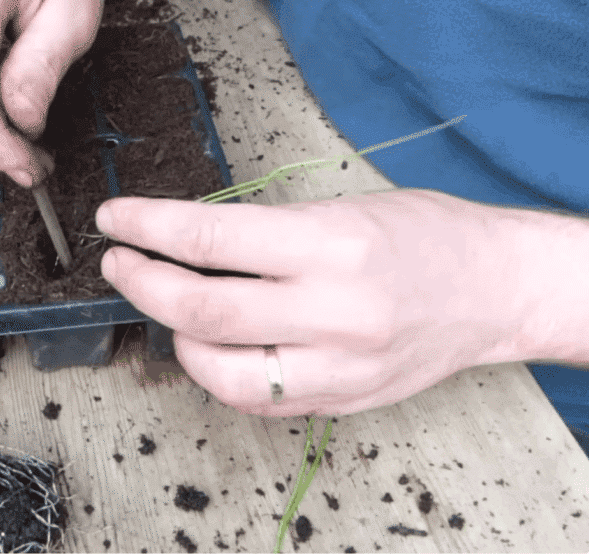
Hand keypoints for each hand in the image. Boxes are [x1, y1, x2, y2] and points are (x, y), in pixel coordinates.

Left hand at [95, 190, 534, 415]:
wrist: (492, 290)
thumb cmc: (422, 236)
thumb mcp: (340, 208)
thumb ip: (263, 233)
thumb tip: (183, 243)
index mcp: (332, 246)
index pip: (210, 237)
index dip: (147, 226)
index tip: (115, 218)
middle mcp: (334, 313)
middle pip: (202, 310)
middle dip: (140, 284)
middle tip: (118, 263)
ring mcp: (338, 367)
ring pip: (219, 373)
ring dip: (173, 337)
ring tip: (165, 307)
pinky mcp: (339, 400)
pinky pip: (255, 400)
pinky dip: (216, 372)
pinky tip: (208, 344)